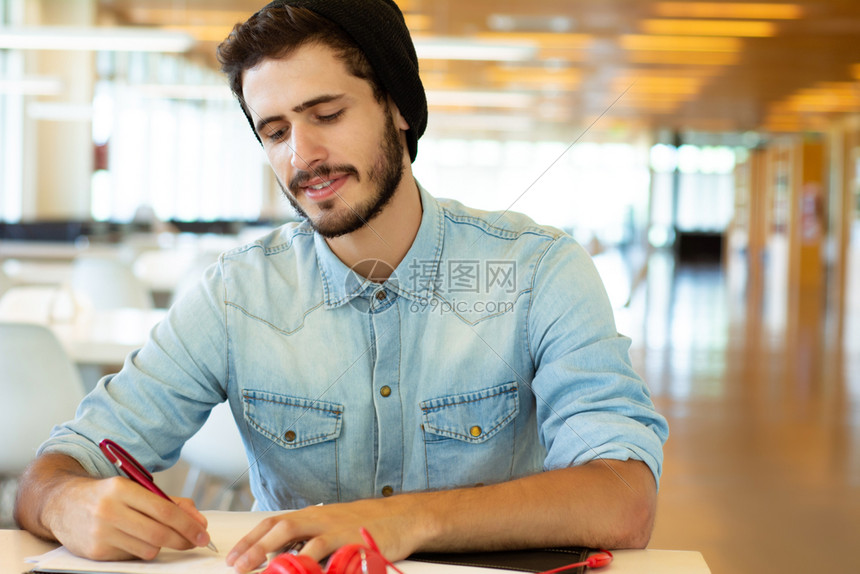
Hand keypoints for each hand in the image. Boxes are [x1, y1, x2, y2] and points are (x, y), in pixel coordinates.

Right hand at [46, 474, 212, 560]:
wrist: (62, 503)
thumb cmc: (107, 495)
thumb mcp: (136, 488)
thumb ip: (170, 502)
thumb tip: (198, 520)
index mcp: (122, 489)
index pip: (165, 510)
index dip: (188, 524)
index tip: (203, 532)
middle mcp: (110, 510)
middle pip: (159, 532)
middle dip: (184, 539)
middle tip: (198, 541)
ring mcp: (101, 532)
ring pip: (148, 548)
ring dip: (162, 546)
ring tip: (160, 536)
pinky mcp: (95, 551)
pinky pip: (131, 556)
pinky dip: (141, 550)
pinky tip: (137, 540)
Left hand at [226, 497, 429, 573]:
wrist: (401, 517)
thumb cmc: (363, 524)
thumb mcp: (331, 527)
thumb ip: (307, 540)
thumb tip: (281, 556)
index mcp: (312, 516)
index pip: (274, 522)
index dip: (252, 539)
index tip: (233, 557)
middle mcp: (321, 520)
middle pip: (283, 527)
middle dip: (258, 546)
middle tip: (239, 565)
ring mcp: (338, 531)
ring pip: (306, 541)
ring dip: (283, 559)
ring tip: (268, 573)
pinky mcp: (354, 544)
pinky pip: (332, 557)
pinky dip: (317, 567)